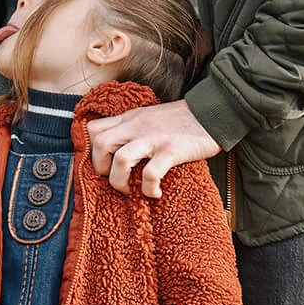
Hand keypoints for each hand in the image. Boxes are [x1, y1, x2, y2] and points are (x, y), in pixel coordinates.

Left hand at [88, 97, 219, 198]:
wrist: (214, 111)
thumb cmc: (183, 118)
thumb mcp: (151, 116)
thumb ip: (134, 127)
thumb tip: (118, 147)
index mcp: (130, 117)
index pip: (94, 128)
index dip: (89, 149)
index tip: (100, 164)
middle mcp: (137, 126)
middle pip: (99, 144)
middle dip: (99, 167)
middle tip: (113, 178)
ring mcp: (153, 138)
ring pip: (121, 160)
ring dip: (120, 181)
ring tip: (130, 190)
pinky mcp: (171, 151)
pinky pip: (150, 174)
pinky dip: (148, 188)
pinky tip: (155, 193)